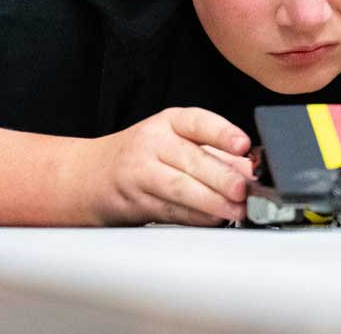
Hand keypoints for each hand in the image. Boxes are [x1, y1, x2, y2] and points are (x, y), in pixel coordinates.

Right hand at [81, 107, 251, 226]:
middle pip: (192, 159)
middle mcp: (153, 142)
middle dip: (222, 177)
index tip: (243, 145)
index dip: (222, 133)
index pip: (198, 122)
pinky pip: (170, 210)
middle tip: (244, 190)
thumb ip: (214, 153)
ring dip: (211, 202)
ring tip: (235, 210)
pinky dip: (195, 217)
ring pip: (180, 188)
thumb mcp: (176, 141)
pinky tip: (212, 219)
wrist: (89, 174)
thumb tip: (251, 169)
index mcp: (169, 122)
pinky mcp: (134, 200)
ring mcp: (140, 171)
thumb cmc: (142, 155)